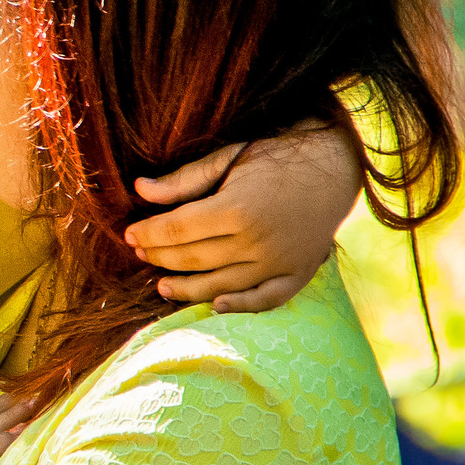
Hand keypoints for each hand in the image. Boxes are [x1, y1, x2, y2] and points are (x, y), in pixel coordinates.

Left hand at [126, 122, 362, 312]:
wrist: (335, 165)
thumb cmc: (275, 157)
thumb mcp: (228, 159)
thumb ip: (184, 179)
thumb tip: (139, 189)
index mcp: (237, 209)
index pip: (178, 229)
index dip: (149, 233)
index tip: (129, 234)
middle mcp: (258, 241)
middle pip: (195, 258)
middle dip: (161, 257)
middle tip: (140, 255)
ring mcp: (280, 262)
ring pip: (222, 284)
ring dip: (187, 289)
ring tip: (161, 286)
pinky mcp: (298, 273)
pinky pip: (266, 299)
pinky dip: (241, 306)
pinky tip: (214, 306)